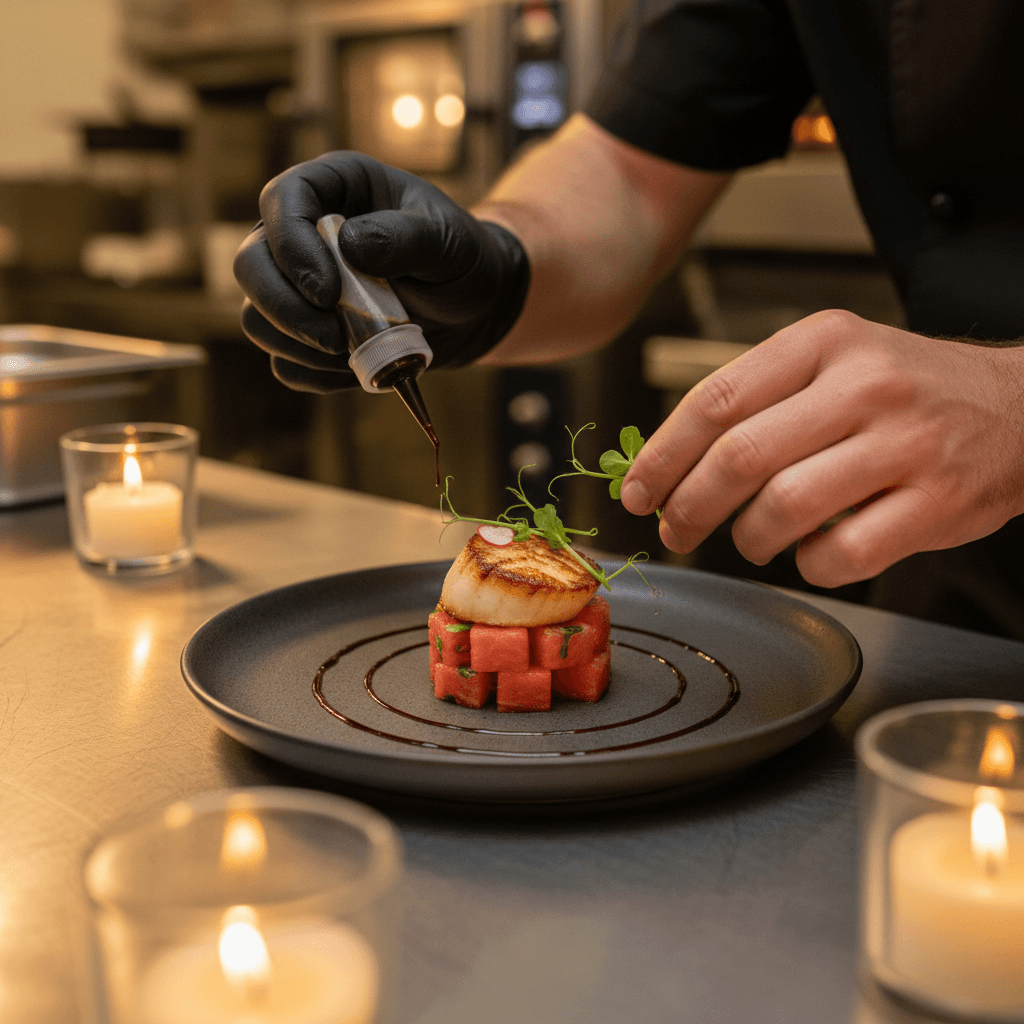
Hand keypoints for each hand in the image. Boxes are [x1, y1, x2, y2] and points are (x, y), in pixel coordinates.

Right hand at [232, 151, 529, 391]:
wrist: (474, 308)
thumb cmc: (461, 260)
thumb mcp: (447, 241)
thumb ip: (406, 237)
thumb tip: (349, 245)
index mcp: (332, 187)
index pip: (280, 202)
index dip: (290, 247)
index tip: (326, 292)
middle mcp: (302, 235)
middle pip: (250, 267)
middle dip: (285, 309)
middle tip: (334, 338)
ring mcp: (298, 288)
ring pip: (258, 320)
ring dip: (301, 347)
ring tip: (356, 351)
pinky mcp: (306, 335)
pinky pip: (285, 363)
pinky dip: (317, 374)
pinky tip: (357, 368)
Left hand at [620, 310, 1023, 586]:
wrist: (1018, 407)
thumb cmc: (903, 391)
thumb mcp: (832, 362)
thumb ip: (757, 399)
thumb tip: (668, 465)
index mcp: (824, 341)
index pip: (716, 400)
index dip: (663, 456)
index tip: (636, 491)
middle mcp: (865, 385)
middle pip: (740, 456)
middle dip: (689, 506)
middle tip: (675, 530)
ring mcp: (906, 443)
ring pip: (785, 507)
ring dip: (748, 539)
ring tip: (749, 540)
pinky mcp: (937, 503)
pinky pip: (842, 553)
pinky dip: (809, 564)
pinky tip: (809, 552)